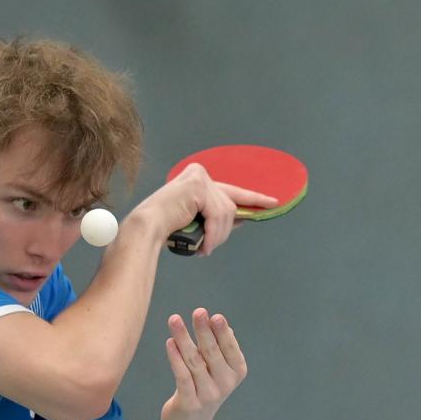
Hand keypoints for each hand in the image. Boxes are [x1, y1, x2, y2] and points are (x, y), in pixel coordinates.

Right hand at [125, 164, 278, 255]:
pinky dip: (213, 233)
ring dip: (217, 235)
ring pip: (226, 212)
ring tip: (204, 246)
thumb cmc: (168, 227)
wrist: (147, 228)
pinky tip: (204, 244)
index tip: (273, 202)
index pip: (233, 190)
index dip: (253, 198)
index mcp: (198, 178)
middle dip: (225, 229)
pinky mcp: (198, 186)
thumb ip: (218, 215)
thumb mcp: (199, 219)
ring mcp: (199, 178)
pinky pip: (217, 215)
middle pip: (229, 205)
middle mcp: (199, 173)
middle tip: (212, 245)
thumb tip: (242, 218)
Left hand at [159, 308, 247, 419]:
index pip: (229, 348)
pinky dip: (175, 358)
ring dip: (184, 338)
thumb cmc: (203, 387)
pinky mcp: (190, 403)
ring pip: (195, 362)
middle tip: (198, 311)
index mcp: (236, 372)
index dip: (222, 332)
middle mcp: (226, 384)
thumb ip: (219, 347)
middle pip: (212, 352)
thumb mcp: (216, 368)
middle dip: (204, 330)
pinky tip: (169, 342)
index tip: (213, 316)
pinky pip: (182, 376)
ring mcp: (208, 395)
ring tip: (174, 319)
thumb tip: (221, 323)